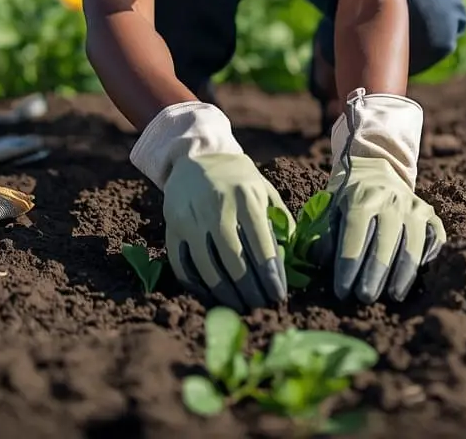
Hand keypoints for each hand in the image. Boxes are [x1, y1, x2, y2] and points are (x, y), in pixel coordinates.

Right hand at [130, 102, 291, 311]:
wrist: (195, 158)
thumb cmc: (237, 179)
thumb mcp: (263, 188)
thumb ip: (280, 217)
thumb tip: (294, 252)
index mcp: (246, 196)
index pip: (261, 244)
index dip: (270, 275)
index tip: (278, 297)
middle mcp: (217, 206)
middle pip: (235, 261)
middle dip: (250, 290)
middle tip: (260, 307)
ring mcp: (191, 217)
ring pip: (208, 267)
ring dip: (225, 294)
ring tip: (239, 306)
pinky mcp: (172, 226)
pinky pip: (182, 264)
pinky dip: (196, 285)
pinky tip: (211, 295)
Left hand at [316, 89, 444, 302]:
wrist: (375, 167)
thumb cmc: (348, 194)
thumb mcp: (330, 205)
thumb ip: (325, 232)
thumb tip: (319, 260)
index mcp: (361, 196)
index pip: (356, 235)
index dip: (348, 265)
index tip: (341, 291)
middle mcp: (391, 199)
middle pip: (385, 243)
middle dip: (374, 274)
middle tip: (364, 298)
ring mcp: (414, 206)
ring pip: (413, 244)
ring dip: (403, 273)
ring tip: (393, 295)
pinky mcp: (430, 213)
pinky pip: (435, 237)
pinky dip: (428, 257)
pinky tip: (418, 274)